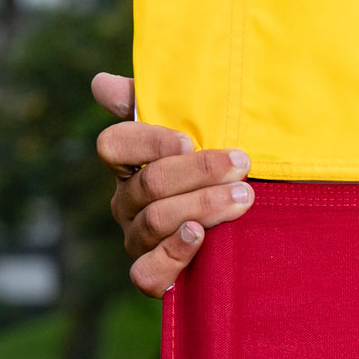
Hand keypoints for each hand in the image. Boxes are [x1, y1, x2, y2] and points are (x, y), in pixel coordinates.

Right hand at [92, 72, 252, 295]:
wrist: (257, 222)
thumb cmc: (225, 170)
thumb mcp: (203, 132)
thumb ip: (158, 106)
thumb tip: (101, 84)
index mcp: (132, 165)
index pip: (114, 145)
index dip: (149, 142)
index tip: (190, 140)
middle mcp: (128, 202)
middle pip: (148, 184)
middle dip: (198, 173)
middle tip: (242, 165)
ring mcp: (138, 240)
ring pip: (155, 222)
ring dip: (202, 207)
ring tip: (243, 198)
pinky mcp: (153, 275)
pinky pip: (146, 272)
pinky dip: (172, 255)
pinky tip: (199, 236)